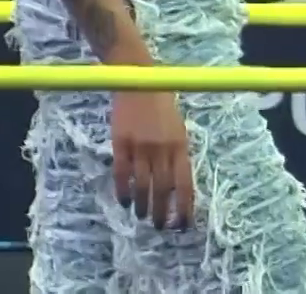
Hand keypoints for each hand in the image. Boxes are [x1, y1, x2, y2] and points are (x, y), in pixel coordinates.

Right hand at [111, 91, 194, 229]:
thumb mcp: (178, 127)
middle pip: (163, 189)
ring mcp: (140, 146)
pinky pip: (121, 173)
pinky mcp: (120, 142)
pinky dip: (123, 190)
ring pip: (142, 185)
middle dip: (163, 212)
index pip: (185, 184)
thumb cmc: (162, 102)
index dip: (184, 207)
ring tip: (143, 217)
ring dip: (143, 205)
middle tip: (160, 227)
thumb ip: (178, 153)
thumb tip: (178, 183)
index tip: (184, 224)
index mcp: (180, 145)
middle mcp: (162, 149)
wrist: (138, 78)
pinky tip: (124, 201)